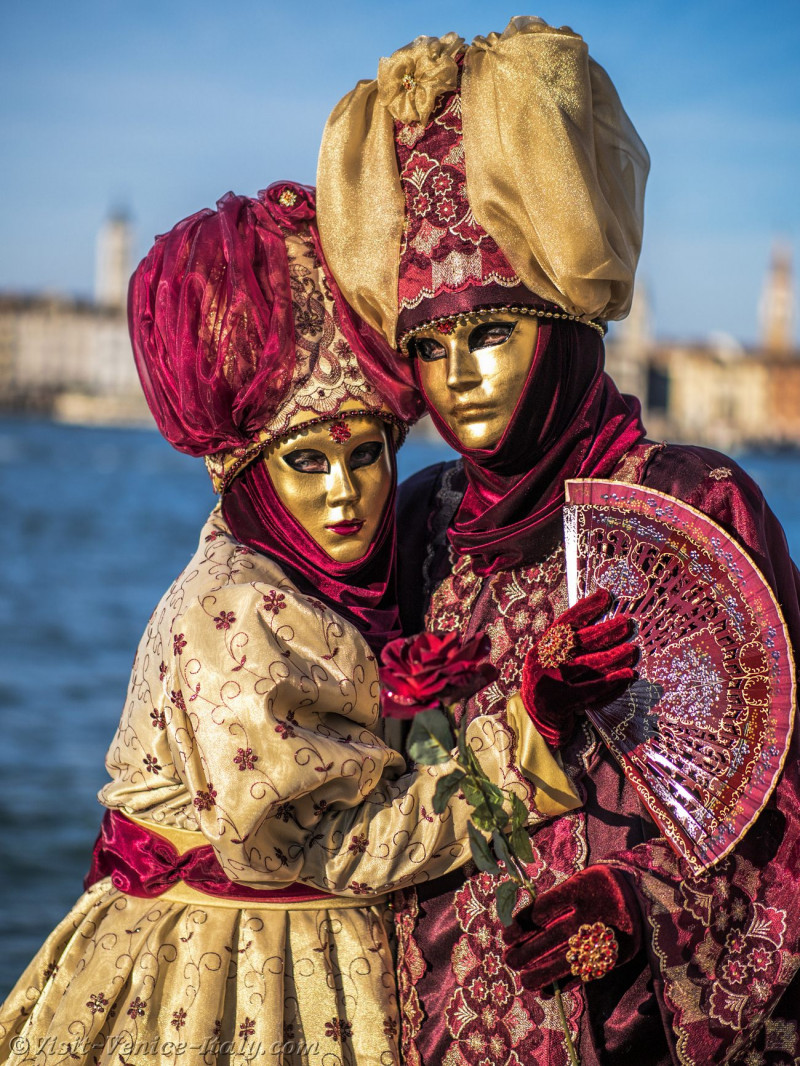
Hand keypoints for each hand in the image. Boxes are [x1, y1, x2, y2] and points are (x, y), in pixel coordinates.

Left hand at [502, 865, 641, 990]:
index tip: (507, 935)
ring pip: (567, 959)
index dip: (521, 925)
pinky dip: (565, 982)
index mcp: (578, 889)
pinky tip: (547, 989)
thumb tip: (520, 927)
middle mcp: (590, 914)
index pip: (541, 909)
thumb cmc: (597, 887)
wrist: (640, 894)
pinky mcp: (613, 955)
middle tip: (508, 959)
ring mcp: (602, 936)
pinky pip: (584, 971)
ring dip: (541, 973)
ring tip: (524, 981)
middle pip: (550, 937)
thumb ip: (554, 902)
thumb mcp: (577, 882)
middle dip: (526, 952)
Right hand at [521, 588, 635, 747]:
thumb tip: (599, 624)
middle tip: (627, 624)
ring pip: (589, 665)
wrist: (534, 723)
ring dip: (615, 655)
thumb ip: (566, 646)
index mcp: (541, 648)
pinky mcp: (562, 702)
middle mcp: (543, 662)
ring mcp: (551, 682)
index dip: (585, 608)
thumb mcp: (549, 662)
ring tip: (633, 649)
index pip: (564, 623)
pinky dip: (612, 682)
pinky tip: (629, 675)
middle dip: (606, 631)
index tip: (605, 597)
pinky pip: (592, 690)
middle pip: (580, 642)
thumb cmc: (548, 687)